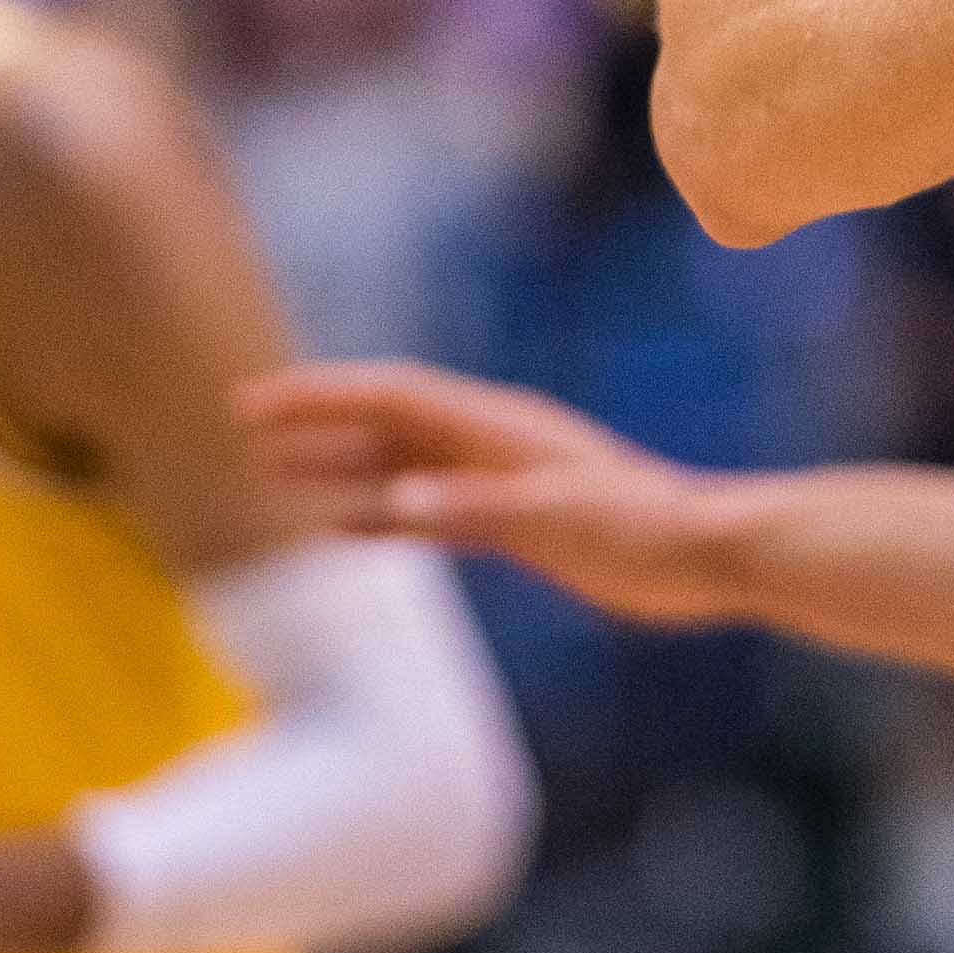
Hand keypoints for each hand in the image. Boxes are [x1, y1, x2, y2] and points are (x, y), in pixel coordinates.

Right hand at [244, 361, 727, 623]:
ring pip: (402, 464)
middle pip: (385, 421)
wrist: (709, 556)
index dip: (320, 396)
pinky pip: (430, 509)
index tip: (255, 401)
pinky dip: (381, 513)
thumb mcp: (556, 522)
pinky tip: (343, 528)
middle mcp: (492, 442)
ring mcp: (503, 479)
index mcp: (497, 428)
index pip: (390, 398)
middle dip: (316, 420)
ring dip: (338, 466)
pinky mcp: (517, 520)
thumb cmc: (642, 534)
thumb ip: (476, 510)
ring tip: (273, 473)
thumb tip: (398, 502)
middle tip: (244, 421)